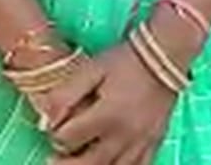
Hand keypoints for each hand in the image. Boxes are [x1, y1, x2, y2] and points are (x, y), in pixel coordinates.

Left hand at [43, 43, 177, 164]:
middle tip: (54, 161)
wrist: (164, 57)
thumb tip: (46, 121)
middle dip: (67, 164)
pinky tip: (110, 164)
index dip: (56, 136)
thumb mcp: (91, 70)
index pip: (69, 139)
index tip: (55, 129)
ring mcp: (140, 144)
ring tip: (78, 162)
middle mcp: (124, 136)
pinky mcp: (153, 144)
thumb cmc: (125, 62)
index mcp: (106, 116)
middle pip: (89, 164)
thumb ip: (65, 95)